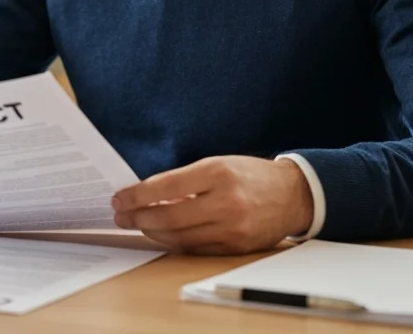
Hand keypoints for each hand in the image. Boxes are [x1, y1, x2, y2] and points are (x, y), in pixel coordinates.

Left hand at [111, 156, 312, 253]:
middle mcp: (225, 201)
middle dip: (138, 218)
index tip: (119, 199)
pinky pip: (195, 249)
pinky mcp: (236, 247)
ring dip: (152, 232)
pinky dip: (175, 242)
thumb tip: (147, 197)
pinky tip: (162, 235)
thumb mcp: (218, 164)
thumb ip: (184, 181)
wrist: (293, 195)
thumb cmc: (250, 175)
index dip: (137, 195)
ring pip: (179, 237)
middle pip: (168, 217)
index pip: (165, 187)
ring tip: (138, 225)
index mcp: (217, 172)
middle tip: (121, 216)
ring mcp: (232, 228)